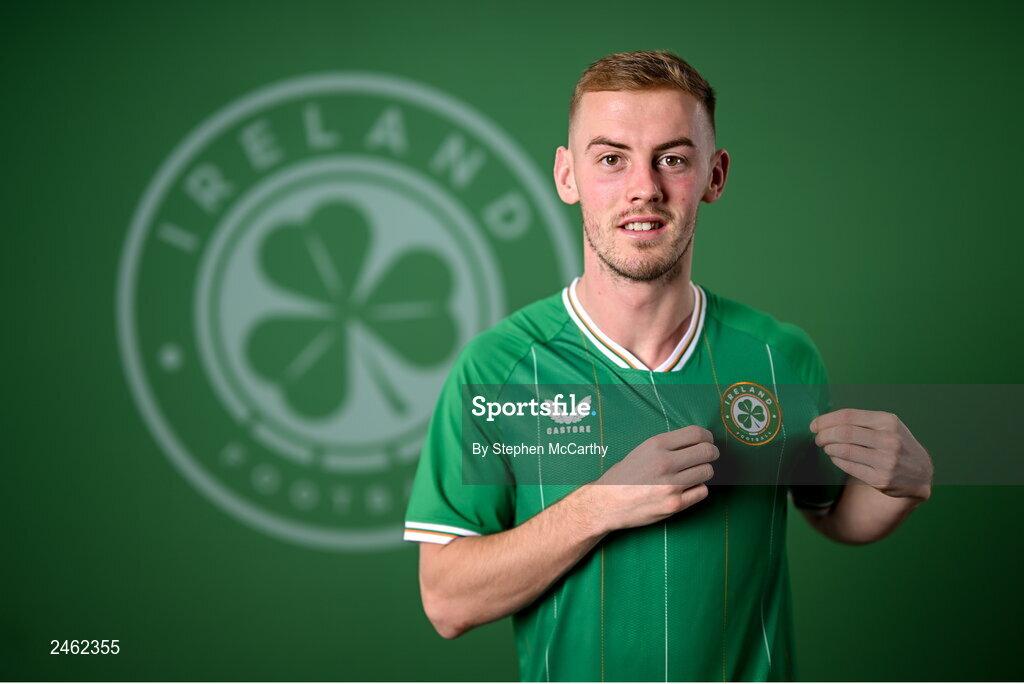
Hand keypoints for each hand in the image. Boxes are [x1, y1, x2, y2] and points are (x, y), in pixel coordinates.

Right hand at [587, 425, 717, 532]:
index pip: (696, 433)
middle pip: (707, 452)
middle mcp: (665, 462)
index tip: (708, 441)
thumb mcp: (642, 450)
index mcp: (656, 445)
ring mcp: (671, 485)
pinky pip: (702, 491)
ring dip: (704, 472)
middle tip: (708, 457)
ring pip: (707, 472)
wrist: (607, 503)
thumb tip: (698, 442)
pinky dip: (698, 489)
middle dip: (711, 453)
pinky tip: (687, 489)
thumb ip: (668, 445)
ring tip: (693, 474)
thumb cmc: (624, 476)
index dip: (707, 436)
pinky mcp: (674, 504)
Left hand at [810, 409, 932, 500]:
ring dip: (829, 448)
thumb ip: (859, 420)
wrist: (920, 471)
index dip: (825, 420)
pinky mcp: (881, 480)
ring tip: (827, 447)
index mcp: (888, 421)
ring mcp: (887, 461)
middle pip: (843, 433)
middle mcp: (890, 440)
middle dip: (824, 435)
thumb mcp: (885, 425)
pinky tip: (836, 457)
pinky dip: (836, 460)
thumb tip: (822, 422)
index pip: (848, 416)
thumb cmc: (894, 442)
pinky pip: (848, 467)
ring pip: (843, 451)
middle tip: (818, 438)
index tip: (814, 425)